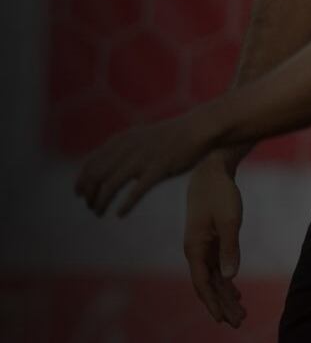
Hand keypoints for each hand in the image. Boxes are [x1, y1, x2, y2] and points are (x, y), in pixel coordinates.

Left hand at [75, 110, 218, 216]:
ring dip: (101, 201)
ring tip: (99, 212)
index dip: (81, 180)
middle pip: (97, 175)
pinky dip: (126, 204)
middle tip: (90, 206)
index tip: (79, 194)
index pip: (91, 162)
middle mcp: (128, 148)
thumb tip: (105, 166)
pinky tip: (120, 213)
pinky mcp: (159, 168)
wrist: (198, 128)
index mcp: (122, 140)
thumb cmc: (171, 137)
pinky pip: (137, 190)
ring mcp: (143, 158)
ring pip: (111, 184)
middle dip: (89, 193)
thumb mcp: (141, 138)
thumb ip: (123, 150)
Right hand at [183, 159, 246, 326]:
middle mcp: (195, 251)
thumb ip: (230, 248)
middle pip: (208, 285)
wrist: (212, 171)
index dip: (212, 303)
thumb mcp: (229, 220)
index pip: (202, 284)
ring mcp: (202, 247)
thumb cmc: (220, 193)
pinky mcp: (210, 241)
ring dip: (225, 295)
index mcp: (194, 248)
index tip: (223, 320)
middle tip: (239, 323)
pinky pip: (216, 267)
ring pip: (213, 278)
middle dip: (222, 305)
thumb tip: (230, 276)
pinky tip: (235, 291)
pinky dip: (225, 280)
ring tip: (240, 313)